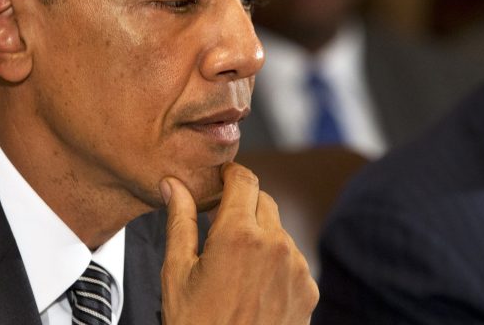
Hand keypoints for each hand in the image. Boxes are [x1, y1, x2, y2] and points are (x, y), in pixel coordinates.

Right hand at [160, 162, 317, 323]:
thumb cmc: (196, 324)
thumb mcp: (177, 271)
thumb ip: (180, 220)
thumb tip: (174, 185)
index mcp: (238, 235)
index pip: (244, 179)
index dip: (231, 173)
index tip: (222, 178)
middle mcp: (275, 245)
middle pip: (263, 200)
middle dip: (242, 203)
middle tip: (220, 224)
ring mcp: (296, 267)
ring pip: (278, 229)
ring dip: (259, 232)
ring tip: (234, 263)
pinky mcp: (308, 289)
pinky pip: (292, 257)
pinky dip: (275, 259)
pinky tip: (253, 282)